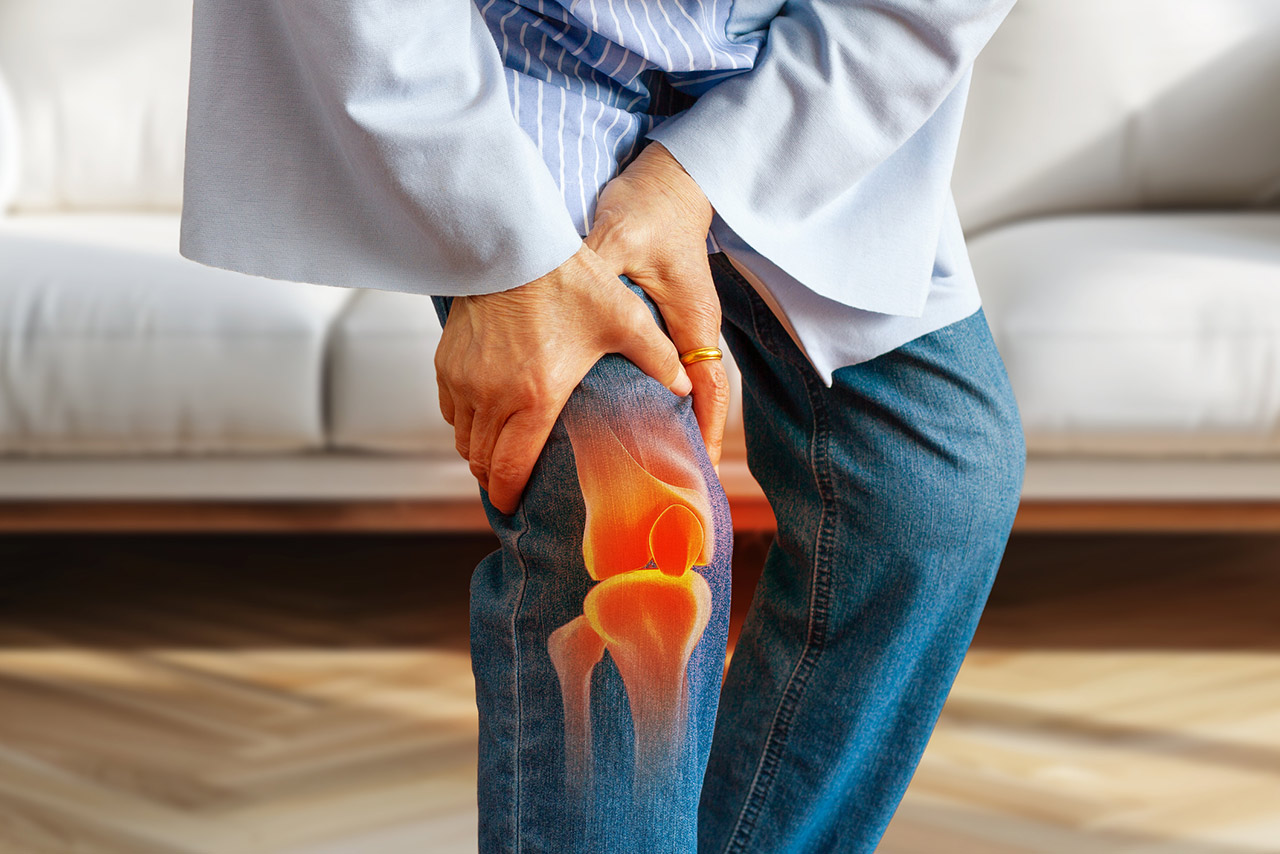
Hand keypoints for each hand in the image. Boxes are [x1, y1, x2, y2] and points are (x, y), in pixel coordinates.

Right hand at [435, 242, 692, 514]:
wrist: (515, 244)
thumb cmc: (569, 281)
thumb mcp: (625, 320)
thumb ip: (658, 358)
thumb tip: (686, 386)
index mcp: (534, 398)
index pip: (511, 469)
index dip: (510, 495)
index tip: (514, 507)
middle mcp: (492, 397)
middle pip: (481, 462)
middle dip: (493, 480)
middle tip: (508, 487)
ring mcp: (464, 380)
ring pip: (462, 438)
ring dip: (478, 453)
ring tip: (497, 457)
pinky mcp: (447, 360)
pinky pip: (449, 409)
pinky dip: (463, 422)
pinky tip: (482, 417)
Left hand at [585, 140, 729, 468]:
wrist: (665, 183)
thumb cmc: (650, 209)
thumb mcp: (622, 240)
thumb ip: (603, 276)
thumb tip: (582, 307)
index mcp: (693, 320)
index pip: (709, 387)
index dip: (707, 431)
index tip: (700, 470)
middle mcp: (691, 330)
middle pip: (695, 400)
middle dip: (683, 443)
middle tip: (663, 485)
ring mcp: (679, 328)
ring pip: (676, 389)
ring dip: (664, 425)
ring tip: (639, 468)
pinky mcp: (661, 322)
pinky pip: (657, 371)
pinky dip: (645, 400)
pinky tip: (615, 420)